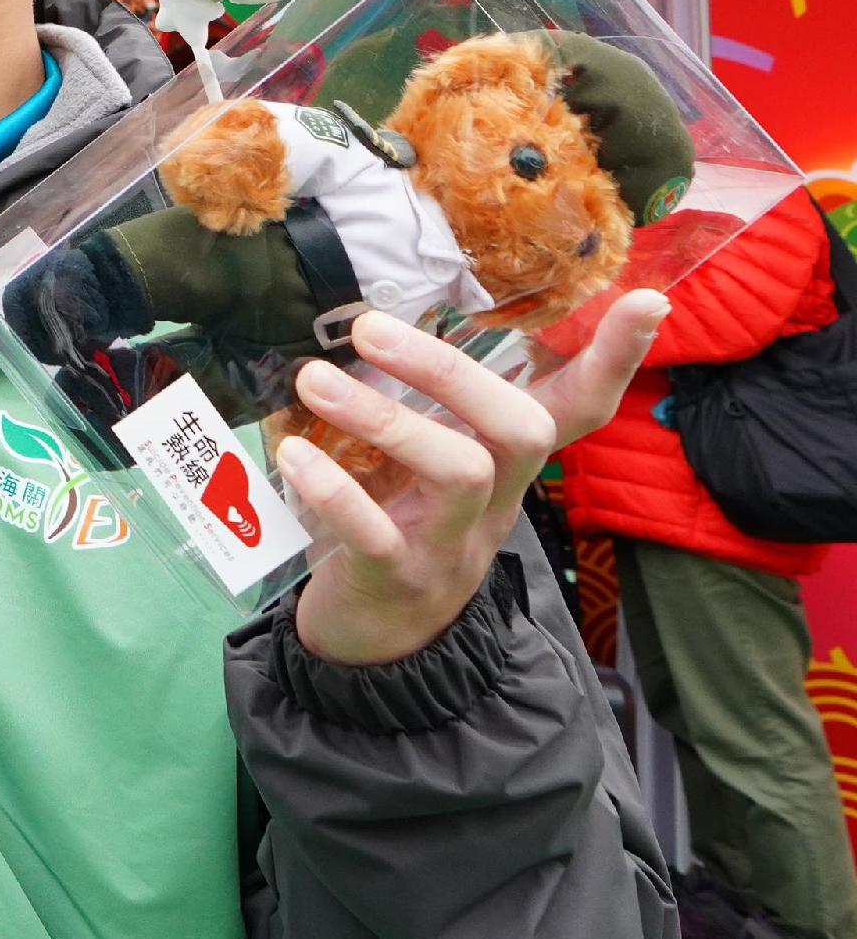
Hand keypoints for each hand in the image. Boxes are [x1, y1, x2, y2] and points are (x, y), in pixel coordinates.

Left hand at [285, 295, 666, 666]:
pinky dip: (334, 489)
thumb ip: (420, 403)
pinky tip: (291, 454)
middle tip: (370, 327)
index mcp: (507, 462)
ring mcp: (454, 542)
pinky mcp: (399, 580)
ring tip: (314, 381)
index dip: (616, 359)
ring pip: (458, 471)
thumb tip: (377, 314)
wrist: (375, 640)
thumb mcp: (425, 461)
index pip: (581, 408)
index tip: (646, 299)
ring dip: (383, 417)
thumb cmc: (398, 521)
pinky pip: (379, 533)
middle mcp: (496, 499)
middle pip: (520, 429)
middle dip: (452, 371)